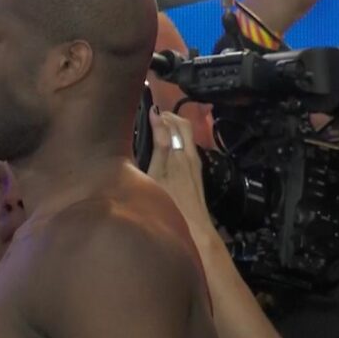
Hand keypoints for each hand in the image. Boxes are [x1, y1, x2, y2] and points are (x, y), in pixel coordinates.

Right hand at [145, 110, 214, 233]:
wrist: (194, 228)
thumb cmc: (171, 200)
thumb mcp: (159, 170)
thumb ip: (160, 142)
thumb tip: (156, 114)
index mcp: (182, 151)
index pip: (173, 122)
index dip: (160, 114)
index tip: (144, 110)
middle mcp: (191, 154)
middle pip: (183, 126)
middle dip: (168, 117)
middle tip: (149, 117)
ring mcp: (194, 165)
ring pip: (185, 137)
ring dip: (171, 128)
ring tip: (153, 130)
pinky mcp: (194, 175)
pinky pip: (185, 148)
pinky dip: (174, 141)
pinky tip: (162, 150)